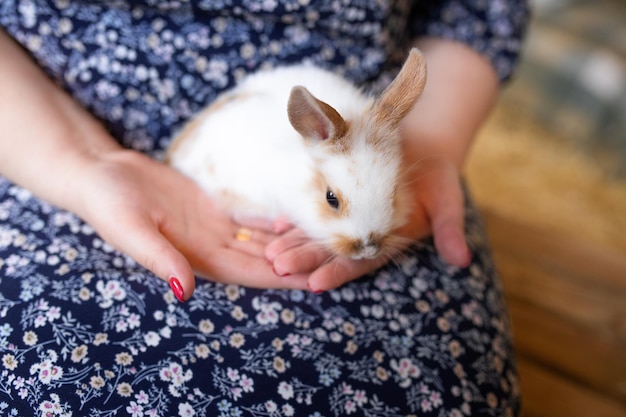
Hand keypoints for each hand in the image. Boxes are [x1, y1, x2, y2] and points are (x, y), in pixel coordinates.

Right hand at [73, 149, 309, 300]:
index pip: (249, 273)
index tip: (314, 279)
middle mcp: (211, 248)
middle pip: (263, 259)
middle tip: (333, 260)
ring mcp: (213, 229)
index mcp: (195, 259)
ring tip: (324, 241)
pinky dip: (272, 221)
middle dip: (296, 262)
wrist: (102, 174)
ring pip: (260, 240)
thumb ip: (159, 258)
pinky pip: (248, 218)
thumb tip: (184, 291)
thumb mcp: (131, 229)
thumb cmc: (109, 203)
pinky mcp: (212, 209)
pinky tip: (297, 216)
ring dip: (289, 243)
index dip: (281, 278)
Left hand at [264, 153, 470, 291]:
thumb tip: (461, 260)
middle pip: (331, 251)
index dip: (339, 273)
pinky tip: (277, 224)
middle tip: (278, 267)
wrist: (426, 147)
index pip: (360, 262)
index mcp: (388, 240)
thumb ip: (450, 230)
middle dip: (305, 260)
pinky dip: (298, 218)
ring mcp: (352, 216)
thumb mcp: (449, 201)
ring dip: (295, 243)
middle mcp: (366, 233)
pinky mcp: (341, 197)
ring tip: (270, 253)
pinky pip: (316, 210)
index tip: (314, 284)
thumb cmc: (438, 177)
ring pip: (319, 234)